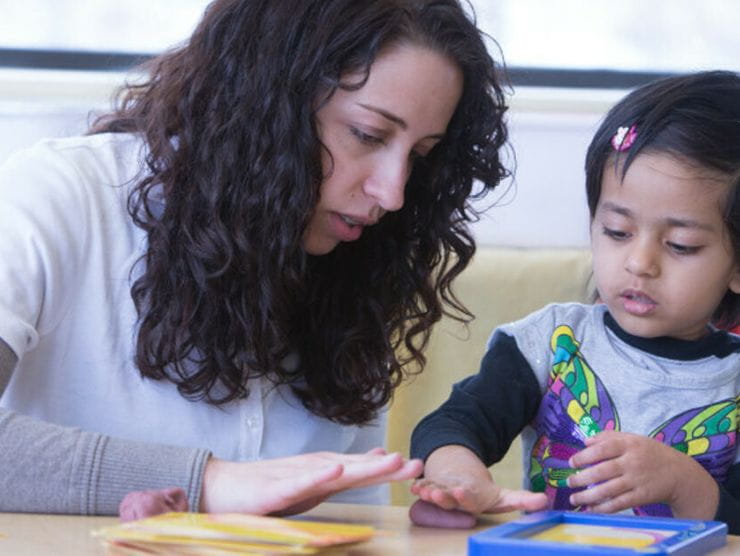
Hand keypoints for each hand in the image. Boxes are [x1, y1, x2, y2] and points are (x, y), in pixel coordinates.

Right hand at [199, 447, 421, 514]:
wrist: (220, 487)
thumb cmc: (267, 487)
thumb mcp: (310, 482)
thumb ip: (342, 474)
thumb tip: (376, 457)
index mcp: (323, 472)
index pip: (362, 470)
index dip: (389, 469)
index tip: (418, 466)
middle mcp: (313, 470)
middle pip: (354, 469)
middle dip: (385, 467)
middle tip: (416, 464)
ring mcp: (294, 477)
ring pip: (333, 472)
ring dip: (361, 466)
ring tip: (388, 461)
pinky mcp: (274, 489)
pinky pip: (298, 483)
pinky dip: (317, 477)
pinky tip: (334, 470)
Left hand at [409, 445, 546, 527]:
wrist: (462, 487)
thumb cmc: (484, 494)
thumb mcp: (504, 497)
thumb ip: (522, 500)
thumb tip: (545, 502)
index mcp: (471, 503)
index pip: (467, 502)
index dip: (463, 498)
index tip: (460, 492)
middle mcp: (454, 502)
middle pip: (447, 500)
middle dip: (442, 498)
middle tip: (435, 494)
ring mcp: (440, 495)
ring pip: (433, 493)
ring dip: (426, 492)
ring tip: (420, 490)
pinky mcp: (429, 487)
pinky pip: (422, 485)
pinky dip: (417, 484)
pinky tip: (412, 483)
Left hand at [568, 430, 718, 517]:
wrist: (680, 474)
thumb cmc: (651, 453)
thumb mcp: (633, 438)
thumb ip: (609, 437)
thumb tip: (585, 441)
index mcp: (629, 444)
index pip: (603, 448)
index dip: (584, 456)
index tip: (572, 463)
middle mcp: (633, 462)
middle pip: (603, 470)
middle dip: (582, 478)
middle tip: (569, 482)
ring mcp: (638, 480)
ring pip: (608, 489)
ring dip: (588, 496)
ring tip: (574, 498)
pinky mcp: (642, 497)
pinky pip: (619, 503)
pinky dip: (603, 508)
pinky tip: (591, 509)